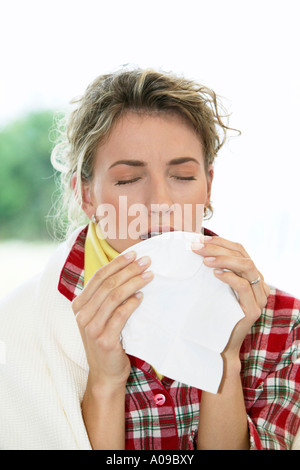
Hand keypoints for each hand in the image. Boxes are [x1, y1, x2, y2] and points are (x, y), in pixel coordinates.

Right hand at [72, 251, 153, 388]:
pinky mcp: (104, 339)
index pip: (98, 276)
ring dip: (133, 282)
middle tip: (146, 261)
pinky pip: (120, 315)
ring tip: (149, 275)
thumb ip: (106, 297)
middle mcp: (82, 315)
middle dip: (128, 269)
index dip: (116, 263)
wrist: (105, 373)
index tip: (133, 254)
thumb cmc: (107, 340)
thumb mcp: (100, 317)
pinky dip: (132, 303)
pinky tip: (142, 296)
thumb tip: (126, 271)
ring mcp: (91, 328)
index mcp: (79, 305)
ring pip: (114, 296)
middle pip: (107, 284)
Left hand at [192, 235, 269, 360]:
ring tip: (204, 260)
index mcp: (250, 275)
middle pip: (242, 255)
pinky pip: (244, 286)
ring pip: (246, 266)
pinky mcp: (253, 310)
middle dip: (218, 248)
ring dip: (223, 259)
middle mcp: (258, 283)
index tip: (200, 239)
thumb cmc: (213, 314)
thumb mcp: (214, 287)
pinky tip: (215, 273)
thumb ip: (215, 269)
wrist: (218, 344)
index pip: (239, 250)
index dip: (221, 241)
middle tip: (196, 248)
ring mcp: (258, 297)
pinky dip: (229, 276)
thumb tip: (197, 247)